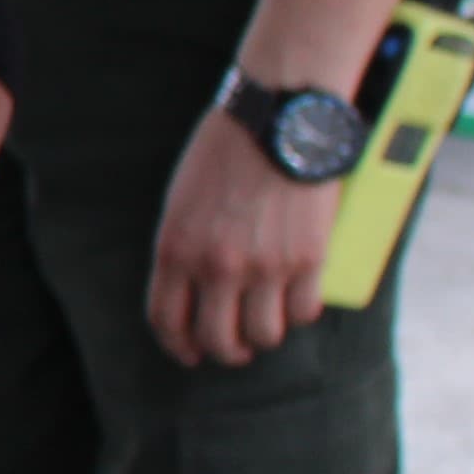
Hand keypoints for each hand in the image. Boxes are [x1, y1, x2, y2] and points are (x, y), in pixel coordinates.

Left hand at [148, 104, 333, 367]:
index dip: (178, 345)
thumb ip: (184, 244)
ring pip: (264, 334)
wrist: (277, 120)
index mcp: (175, 249)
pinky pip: (303, 312)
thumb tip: (193, 284)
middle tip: (237, 347)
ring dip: (266, 335)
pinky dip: (301, 313)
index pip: (166, 319)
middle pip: (218, 340)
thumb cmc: (227, 150)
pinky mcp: (307, 259)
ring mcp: (263, 266)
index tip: (190, 353)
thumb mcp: (182, 199)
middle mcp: (215, 266)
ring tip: (269, 322)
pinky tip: (298, 301)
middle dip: (227, 351)